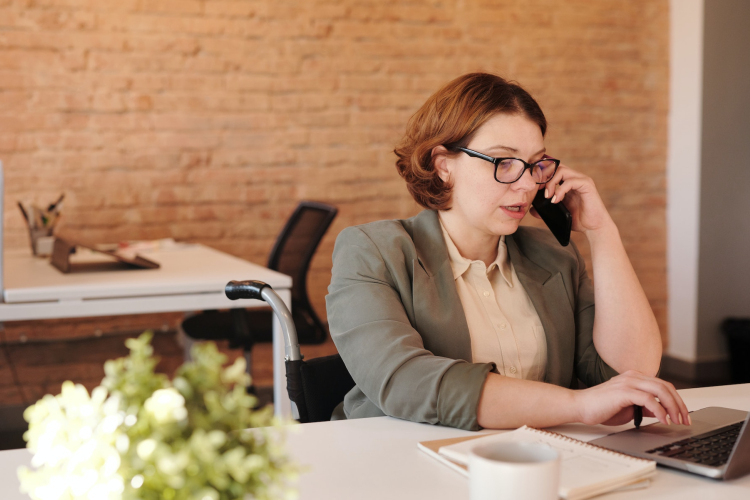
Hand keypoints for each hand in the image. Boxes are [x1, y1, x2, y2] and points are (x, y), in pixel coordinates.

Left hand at [530, 163, 612, 234]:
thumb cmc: (577, 219)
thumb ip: (545, 209)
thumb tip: (532, 209)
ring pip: (562, 170)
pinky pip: (570, 181)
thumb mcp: (557, 213)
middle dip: (544, 177)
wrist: (593, 227)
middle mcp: (575, 178)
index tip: (534, 188)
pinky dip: (560, 190)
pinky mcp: (587, 185)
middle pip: (556, 166)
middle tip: (539, 191)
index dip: (542, 175)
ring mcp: (582, 180)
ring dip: (551, 182)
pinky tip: (556, 200)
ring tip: (547, 197)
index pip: (553, 170)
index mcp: (567, 182)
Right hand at [573, 371, 690, 426]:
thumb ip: (644, 407)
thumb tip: (661, 412)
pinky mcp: (624, 391)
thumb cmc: (600, 407)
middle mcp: (633, 377)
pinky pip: (649, 399)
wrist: (580, 406)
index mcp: (634, 378)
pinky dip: (660, 410)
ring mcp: (628, 382)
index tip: (682, 415)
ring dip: (673, 407)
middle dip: (679, 404)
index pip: (663, 385)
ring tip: (676, 420)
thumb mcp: (628, 408)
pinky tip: (663, 420)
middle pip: (666, 386)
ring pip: (660, 390)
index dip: (676, 400)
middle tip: (685, 419)